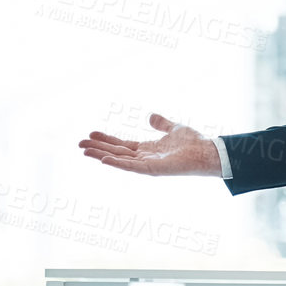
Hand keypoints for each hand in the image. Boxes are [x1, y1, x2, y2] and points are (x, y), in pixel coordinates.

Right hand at [78, 113, 222, 175]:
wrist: (206, 151)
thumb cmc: (193, 143)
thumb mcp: (173, 128)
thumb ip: (161, 123)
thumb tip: (150, 116)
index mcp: (147, 149)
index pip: (122, 145)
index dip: (106, 140)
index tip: (91, 134)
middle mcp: (144, 158)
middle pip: (116, 152)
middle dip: (97, 148)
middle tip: (79, 144)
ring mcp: (147, 165)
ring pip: (119, 159)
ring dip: (101, 155)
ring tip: (84, 151)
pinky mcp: (152, 169)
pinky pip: (131, 167)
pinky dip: (117, 164)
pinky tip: (103, 160)